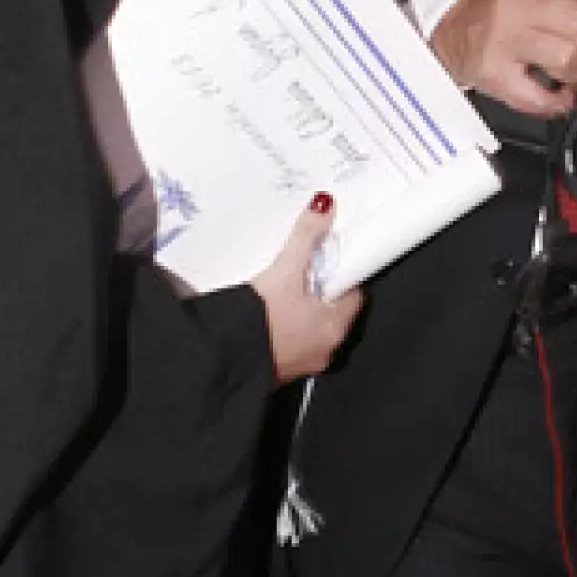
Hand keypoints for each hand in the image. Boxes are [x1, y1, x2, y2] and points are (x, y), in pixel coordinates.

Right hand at [249, 196, 362, 384]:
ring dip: (303, 312)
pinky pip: (293, 343)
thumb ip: (307, 236)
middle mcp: (326, 348)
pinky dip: (286, 329)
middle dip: (321, 292)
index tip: (328, 262)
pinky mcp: (282, 370)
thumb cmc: (260, 318)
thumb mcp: (286, 269)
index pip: (355, 294)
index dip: (343, 275)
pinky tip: (269, 316)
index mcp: (336, 326)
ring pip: (313, 328)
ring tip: (283, 293)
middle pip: (334, 311)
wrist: (221, 357)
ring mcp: (305, 362)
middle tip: (302, 274)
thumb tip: (324, 206)